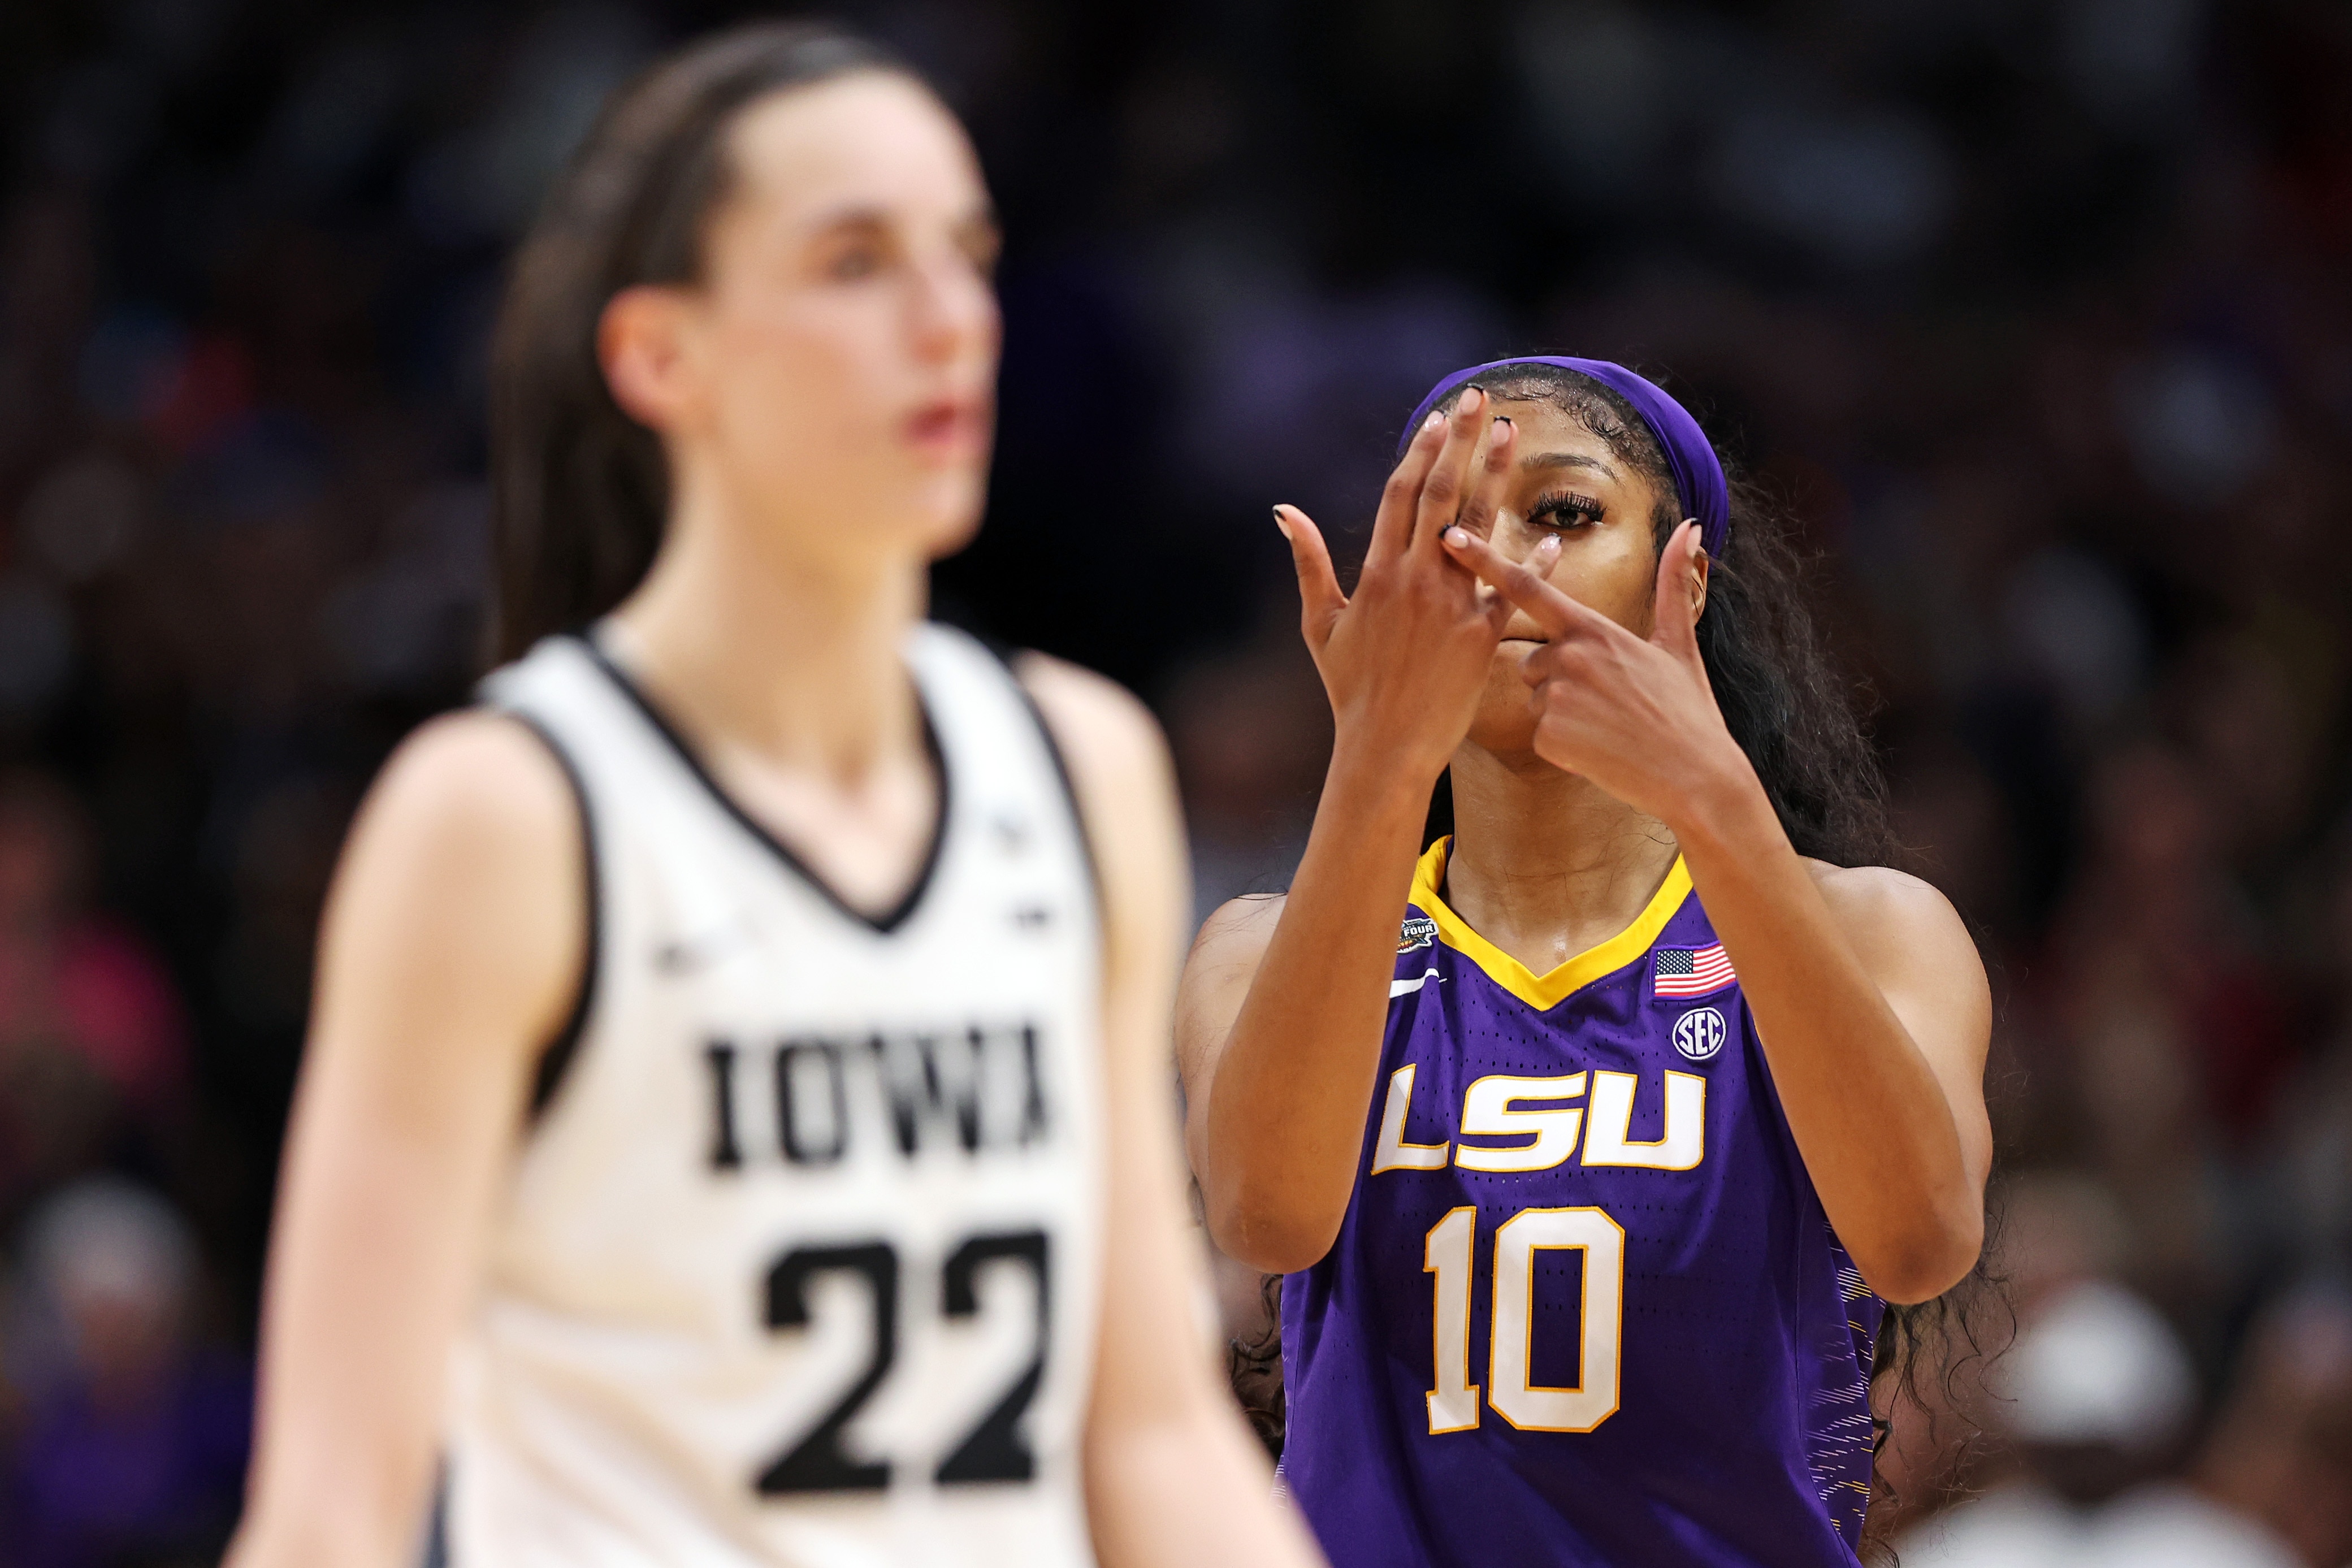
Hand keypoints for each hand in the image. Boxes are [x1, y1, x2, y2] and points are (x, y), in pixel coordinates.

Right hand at [1275, 388, 1517, 782]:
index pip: (1400, 496)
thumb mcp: (1319, 625)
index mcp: (1376, 573)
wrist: (1385, 747)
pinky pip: (1512, 590)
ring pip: (1477, 526)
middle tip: (1478, 399)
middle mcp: (1416, 580)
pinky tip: (1550, 536)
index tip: (1436, 419)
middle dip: (1459, 441)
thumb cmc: (1350, 689)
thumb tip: (1284, 512)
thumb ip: (1308, 564)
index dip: (1419, 452)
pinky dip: (1531, 562)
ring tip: (1511, 433)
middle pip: (1440, 494)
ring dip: (1495, 475)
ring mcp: (1452, 606)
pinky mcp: (1482, 637)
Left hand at [1438, 519, 1754, 825]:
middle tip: (1606, 701)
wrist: (1695, 777)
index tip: (1450, 537)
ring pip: (1535, 698)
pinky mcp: (1548, 736)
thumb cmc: (1687, 712)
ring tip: (1605, 726)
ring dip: (1560, 713)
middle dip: (1556, 679)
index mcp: (1594, 629)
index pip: (1527, 588)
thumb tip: (1690, 526)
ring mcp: (1557, 696)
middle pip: (1531, 661)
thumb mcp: (1679, 644)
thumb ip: (1674, 584)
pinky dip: (1564, 745)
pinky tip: (1599, 749)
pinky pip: (1540, 734)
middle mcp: (1569, 656)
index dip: (1484, 560)